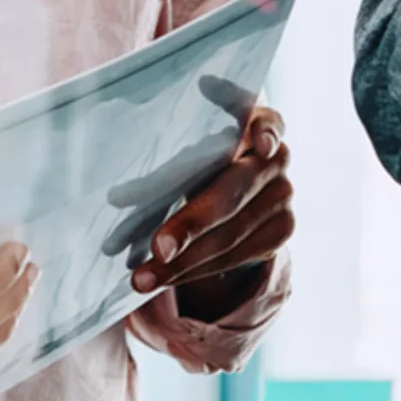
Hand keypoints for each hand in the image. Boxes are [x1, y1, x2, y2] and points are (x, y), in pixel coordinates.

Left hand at [129, 106, 291, 320]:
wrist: (238, 185)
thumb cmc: (203, 154)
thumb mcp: (191, 142)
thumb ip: (170, 156)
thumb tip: (117, 199)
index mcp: (259, 123)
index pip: (268, 122)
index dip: (264, 131)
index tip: (259, 142)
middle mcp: (278, 160)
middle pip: (232, 194)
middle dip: (192, 225)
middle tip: (158, 249)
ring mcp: (283, 201)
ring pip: (230, 237)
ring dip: (184, 262)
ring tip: (144, 278)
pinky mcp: (277, 235)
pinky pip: (232, 259)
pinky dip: (194, 270)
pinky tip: (165, 277)